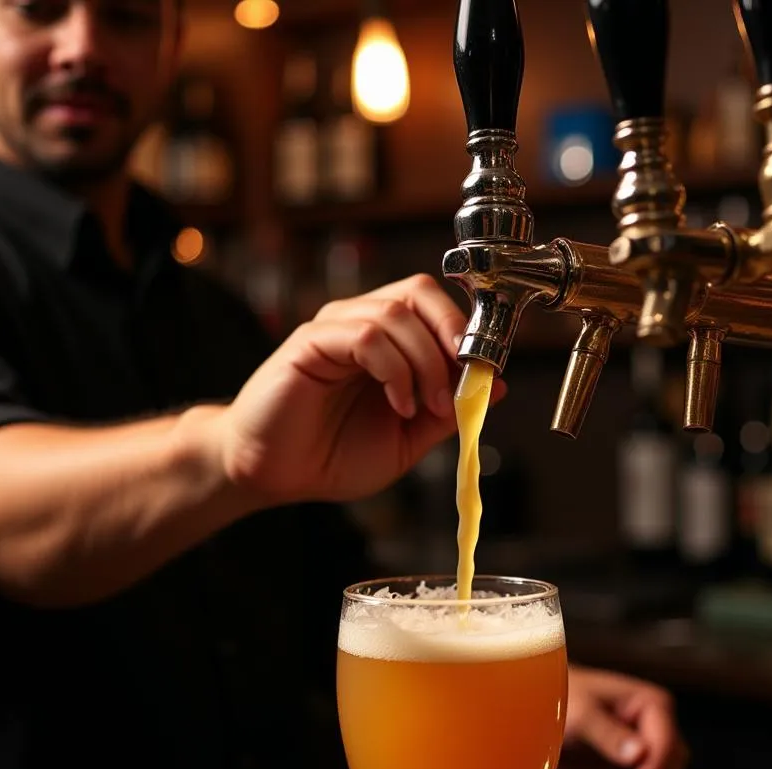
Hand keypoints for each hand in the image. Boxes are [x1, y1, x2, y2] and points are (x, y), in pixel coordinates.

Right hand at [218, 274, 505, 503]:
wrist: (275, 476)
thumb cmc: (333, 456)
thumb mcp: (408, 440)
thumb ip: (447, 413)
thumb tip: (496, 386)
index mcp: (388, 342)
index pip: (436, 307)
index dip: (467, 333)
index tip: (484, 375)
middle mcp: (361, 324)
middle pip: (419, 290)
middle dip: (453, 333)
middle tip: (464, 379)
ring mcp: (334, 328)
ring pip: (396, 313)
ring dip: (425, 362)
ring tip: (424, 406)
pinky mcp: (310, 342)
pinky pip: (365, 335)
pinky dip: (394, 369)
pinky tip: (397, 403)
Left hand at [560, 664, 687, 768]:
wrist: (543, 715)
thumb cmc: (563, 702)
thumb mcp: (580, 715)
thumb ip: (607, 733)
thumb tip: (640, 754)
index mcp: (651, 705)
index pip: (666, 742)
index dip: (657, 768)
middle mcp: (657, 729)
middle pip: (670, 767)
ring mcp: (649, 753)